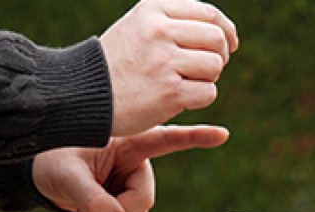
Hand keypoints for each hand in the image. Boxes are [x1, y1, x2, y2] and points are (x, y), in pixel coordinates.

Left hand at [32, 125, 228, 211]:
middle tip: (89, 210)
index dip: (196, 137)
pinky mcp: (123, 197)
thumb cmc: (49, 161)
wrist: (37, 175)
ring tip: (85, 204)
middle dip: (122, 209)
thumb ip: (90, 199)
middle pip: (145, 196)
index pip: (167, 138)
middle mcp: (134, 160)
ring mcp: (130, 180)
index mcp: (127, 140)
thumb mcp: (65, 176)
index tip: (223, 134)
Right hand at [100, 0, 238, 136]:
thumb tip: (221, 30)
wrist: (84, 95)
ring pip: (214, 66)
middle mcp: (159, 31)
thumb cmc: (116, 64)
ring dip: (208, 78)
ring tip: (186, 83)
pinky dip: (200, 99)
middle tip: (207, 69)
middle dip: (220, 56)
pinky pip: (208, 92)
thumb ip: (172, 21)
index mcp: (153, 9)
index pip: (208, 14)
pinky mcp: (168, 92)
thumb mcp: (138, 26)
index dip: (226, 30)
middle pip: (216, 38)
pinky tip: (180, 99)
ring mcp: (164, 61)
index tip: (230, 44)